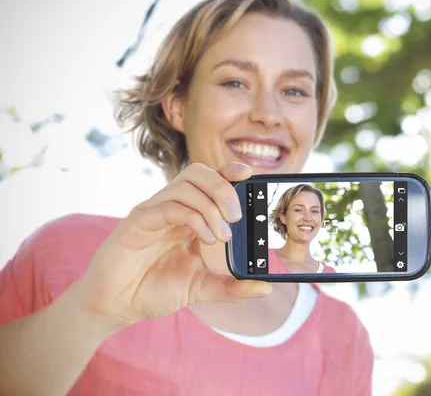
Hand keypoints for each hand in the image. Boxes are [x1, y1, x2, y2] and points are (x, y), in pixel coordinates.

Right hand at [75, 162, 271, 328]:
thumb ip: (231, 287)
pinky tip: (205, 238)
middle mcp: (171, 208)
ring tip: (222, 234)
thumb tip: (264, 288)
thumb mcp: (200, 289)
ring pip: (185, 185)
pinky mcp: (138, 221)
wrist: (117, 306)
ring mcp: (153, 212)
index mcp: (186, 216)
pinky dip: (193, 217)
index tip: (250, 175)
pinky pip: (169, 205)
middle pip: (198, 174)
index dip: (229, 172)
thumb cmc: (153, 290)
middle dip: (223, 188)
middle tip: (237, 216)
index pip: (209, 181)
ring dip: (211, 205)